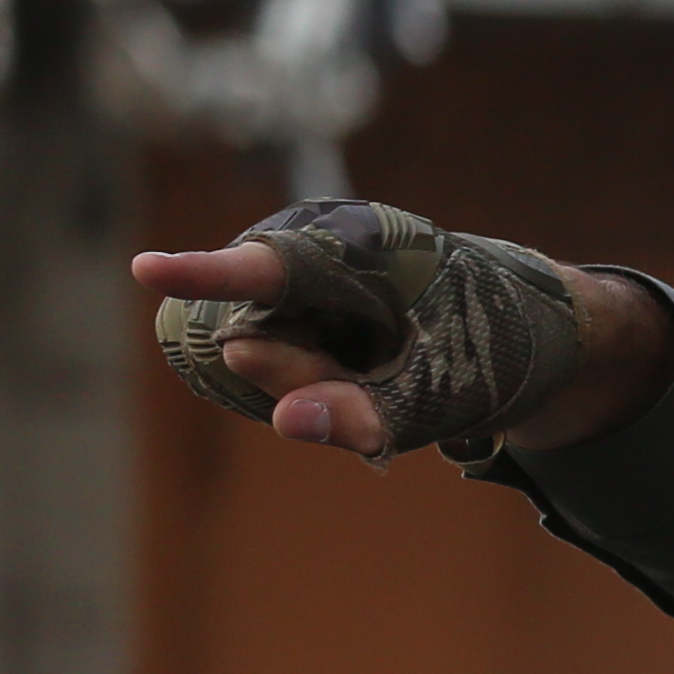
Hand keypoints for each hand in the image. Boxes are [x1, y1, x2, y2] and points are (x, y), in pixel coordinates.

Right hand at [130, 207, 671, 461]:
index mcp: (358, 251)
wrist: (526, 327)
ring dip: (313, 380)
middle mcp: (310, 250)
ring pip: (260, 356)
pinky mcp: (286, 302)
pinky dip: (309, 382)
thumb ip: (369, 411)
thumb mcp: (445, 393)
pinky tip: (355, 369)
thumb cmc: (490, 346)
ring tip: (379, 362)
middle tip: (384, 371)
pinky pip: (271, 363)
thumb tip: (288, 423)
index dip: (206, 274)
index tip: (147, 269)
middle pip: (260, 339)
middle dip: (307, 377)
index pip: (270, 269)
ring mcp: (293, 276)